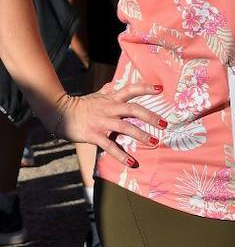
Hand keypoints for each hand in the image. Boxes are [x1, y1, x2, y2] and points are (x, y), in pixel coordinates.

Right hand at [44, 83, 165, 167]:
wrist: (58, 113)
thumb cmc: (80, 105)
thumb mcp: (95, 96)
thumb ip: (106, 91)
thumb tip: (113, 83)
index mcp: (111, 99)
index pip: (131, 89)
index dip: (145, 88)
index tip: (160, 90)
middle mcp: (109, 109)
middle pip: (133, 110)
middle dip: (150, 116)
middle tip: (164, 124)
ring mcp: (102, 122)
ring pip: (125, 128)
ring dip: (141, 136)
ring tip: (155, 143)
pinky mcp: (94, 135)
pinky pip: (110, 146)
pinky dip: (122, 155)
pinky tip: (132, 162)